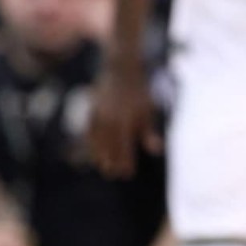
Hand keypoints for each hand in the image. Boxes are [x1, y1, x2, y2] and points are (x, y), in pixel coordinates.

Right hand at [88, 59, 160, 177]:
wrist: (120, 70)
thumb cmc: (139, 92)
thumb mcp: (148, 111)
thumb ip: (149, 132)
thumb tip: (156, 151)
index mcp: (126, 121)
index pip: (124, 148)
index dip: (125, 162)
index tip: (128, 174)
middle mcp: (110, 120)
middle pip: (110, 147)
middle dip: (112, 162)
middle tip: (115, 175)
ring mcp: (98, 116)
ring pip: (97, 142)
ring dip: (100, 156)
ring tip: (104, 168)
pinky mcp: (91, 112)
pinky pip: (89, 133)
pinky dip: (91, 144)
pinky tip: (94, 152)